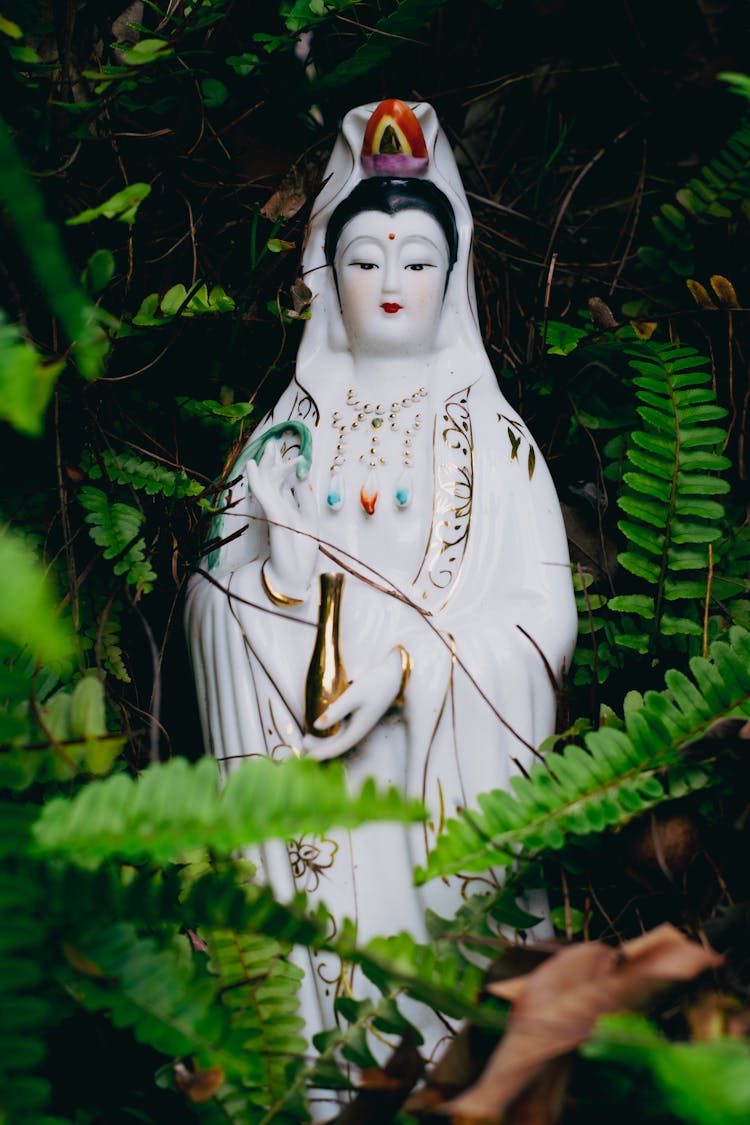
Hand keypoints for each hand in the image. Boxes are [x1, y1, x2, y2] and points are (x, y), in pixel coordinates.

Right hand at [246, 440, 317, 600]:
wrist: (294, 575)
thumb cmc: (302, 552)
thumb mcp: (309, 519)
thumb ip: (305, 498)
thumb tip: (303, 476)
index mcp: (288, 508)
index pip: (284, 483)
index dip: (287, 468)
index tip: (295, 454)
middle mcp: (279, 508)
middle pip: (272, 480)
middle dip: (272, 461)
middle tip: (272, 443)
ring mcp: (274, 512)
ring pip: (267, 483)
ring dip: (266, 465)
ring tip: (267, 448)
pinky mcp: (273, 517)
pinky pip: (264, 495)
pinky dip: (257, 480)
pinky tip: (251, 467)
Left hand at [302, 648, 403, 759]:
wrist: (393, 675)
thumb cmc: (374, 685)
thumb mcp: (352, 697)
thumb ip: (335, 711)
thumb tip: (317, 725)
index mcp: (358, 729)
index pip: (336, 748)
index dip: (320, 754)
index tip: (306, 758)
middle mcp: (358, 729)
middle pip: (336, 745)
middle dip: (319, 747)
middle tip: (303, 741)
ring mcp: (358, 723)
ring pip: (338, 737)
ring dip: (323, 739)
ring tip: (307, 735)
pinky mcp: (357, 715)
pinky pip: (341, 727)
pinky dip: (329, 729)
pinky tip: (320, 723)